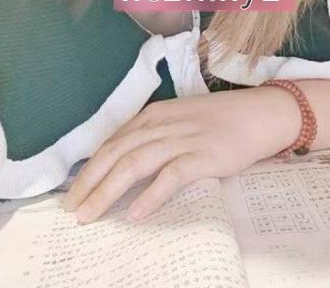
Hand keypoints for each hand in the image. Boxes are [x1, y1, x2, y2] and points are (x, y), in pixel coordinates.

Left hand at [62, 86, 296, 222]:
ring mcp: (182, 140)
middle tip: (71, 209)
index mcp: (152, 116)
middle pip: (116, 154)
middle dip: (90, 183)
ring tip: (90, 215)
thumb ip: (152, 136)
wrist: (258, 114)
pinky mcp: (203, 156)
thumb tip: (122, 163)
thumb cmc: (218, 119)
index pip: (111, 143)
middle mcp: (161, 125)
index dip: (89, 169)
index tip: (72, 192)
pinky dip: (150, 195)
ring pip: (135, 164)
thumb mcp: (178, 119)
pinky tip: (135, 213)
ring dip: (108, 191)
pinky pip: (170, 176)